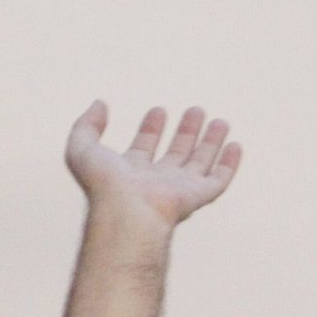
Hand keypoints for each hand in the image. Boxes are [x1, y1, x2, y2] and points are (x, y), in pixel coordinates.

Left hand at [63, 102, 241, 227]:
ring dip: (209, 142)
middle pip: (175, 154)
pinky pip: (218, 180)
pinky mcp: (198, 196)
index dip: (150, 129)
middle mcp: (156, 182)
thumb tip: (98, 104)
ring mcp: (178, 190)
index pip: (143, 148)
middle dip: (185, 132)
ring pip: (199, 163)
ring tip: (219, 121)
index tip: (157, 110)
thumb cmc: (103, 184)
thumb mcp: (82, 148)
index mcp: (129, 174)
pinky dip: (229, 163)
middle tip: (195, 110)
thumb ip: (85, 125)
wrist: (127, 212)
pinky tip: (234, 145)